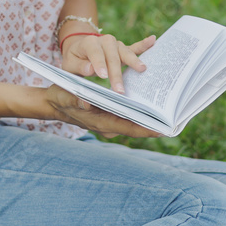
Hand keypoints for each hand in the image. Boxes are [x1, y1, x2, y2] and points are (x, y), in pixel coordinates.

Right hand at [45, 84, 161, 138]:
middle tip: (172, 120)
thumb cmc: (60, 98)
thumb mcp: (65, 95)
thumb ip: (75, 99)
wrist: (53, 103)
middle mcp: (108, 124)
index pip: (128, 128)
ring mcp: (109, 121)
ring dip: (147, 118)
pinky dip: (138, 112)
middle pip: (134, 127)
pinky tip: (149, 103)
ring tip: (166, 112)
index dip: (146, 129)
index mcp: (101, 122)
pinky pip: (127, 116)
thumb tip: (86, 103)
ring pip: (133, 122)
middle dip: (153, 124)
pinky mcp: (109, 116)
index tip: (163, 129)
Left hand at [60, 32, 156, 93]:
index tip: (103, 76)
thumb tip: (91, 70)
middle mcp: (104, 41)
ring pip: (125, 52)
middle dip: (116, 72)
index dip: (99, 63)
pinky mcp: (122, 49)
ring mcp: (115, 44)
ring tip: (142, 69)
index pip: (95, 53)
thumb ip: (79, 67)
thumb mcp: (69, 64)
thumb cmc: (74, 59)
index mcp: (89, 43)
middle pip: (112, 55)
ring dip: (133, 61)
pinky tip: (153, 40)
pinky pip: (134, 47)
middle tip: (119, 89)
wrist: (79, 49)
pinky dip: (144, 44)